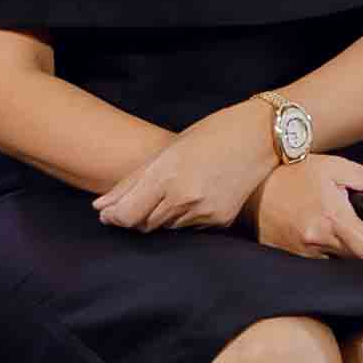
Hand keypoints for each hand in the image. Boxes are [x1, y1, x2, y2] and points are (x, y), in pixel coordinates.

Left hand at [92, 100, 281, 232]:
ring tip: (175, 189)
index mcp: (166, 175)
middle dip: (136, 215)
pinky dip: (185, 217)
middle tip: (143, 197)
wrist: (262, 137)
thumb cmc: (212, 135)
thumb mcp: (166, 151)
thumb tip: (100, 207)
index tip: (108, 213)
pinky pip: (190, 228)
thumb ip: (131, 182)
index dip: (113, 217)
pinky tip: (197, 195)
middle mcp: (184, 198)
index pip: (125, 215)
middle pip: (143, 224)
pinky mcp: (220, 221)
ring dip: (161, 216)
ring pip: (166, 228)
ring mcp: (204, 212)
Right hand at [254, 153, 362, 260]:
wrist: (251, 183)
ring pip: (338, 266)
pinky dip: (326, 255)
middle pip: (357, 262)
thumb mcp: (338, 167)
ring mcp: (299, 255)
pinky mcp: (288, 260)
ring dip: (346, 253)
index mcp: (330, 219)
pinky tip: (322, 237)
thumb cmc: (294, 172)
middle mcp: (314, 243)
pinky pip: (317, 265)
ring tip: (340, 231)